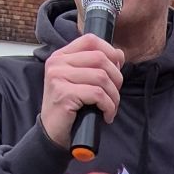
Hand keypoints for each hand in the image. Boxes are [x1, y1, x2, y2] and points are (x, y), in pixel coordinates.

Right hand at [40, 35, 123, 149]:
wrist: (53, 132)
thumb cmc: (70, 107)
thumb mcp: (80, 80)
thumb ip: (94, 65)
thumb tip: (119, 54)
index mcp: (61, 56)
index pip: (90, 40)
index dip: (110, 51)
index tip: (117, 69)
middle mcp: (57, 63)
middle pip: (100, 58)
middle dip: (116, 78)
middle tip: (115, 94)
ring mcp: (58, 78)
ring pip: (101, 77)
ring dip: (113, 96)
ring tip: (111, 108)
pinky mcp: (64, 94)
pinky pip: (97, 94)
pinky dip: (108, 106)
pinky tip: (106, 115)